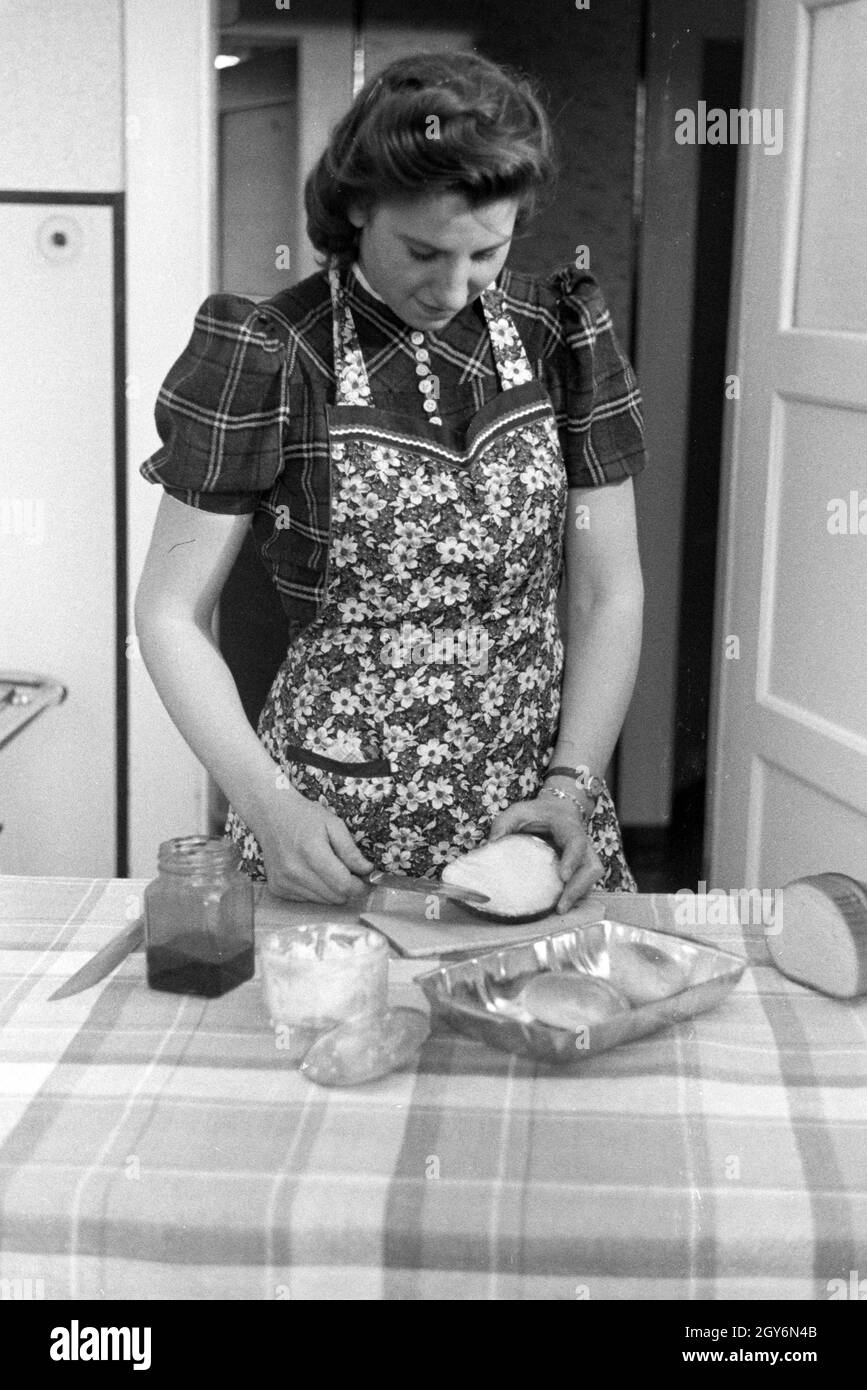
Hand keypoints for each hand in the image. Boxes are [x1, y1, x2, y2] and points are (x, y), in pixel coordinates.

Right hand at [256, 794, 373, 904]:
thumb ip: (350, 850)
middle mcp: (295, 871)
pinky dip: (316, 890)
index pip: (343, 885)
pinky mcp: (277, 888)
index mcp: (312, 852)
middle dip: (348, 888)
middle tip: (351, 873)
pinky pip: (307, 899)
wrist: (271, 815)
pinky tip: (312, 872)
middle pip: (335, 897)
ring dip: (332, 890)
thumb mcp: (334, 824)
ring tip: (329, 870)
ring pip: (323, 901)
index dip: (360, 886)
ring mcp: (284, 882)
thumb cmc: (305, 817)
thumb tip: (367, 870)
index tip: (367, 881)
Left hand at [488, 794, 602, 912]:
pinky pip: (585, 884)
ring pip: (591, 877)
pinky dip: (576, 896)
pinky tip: (559, 906)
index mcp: (568, 828)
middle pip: (591, 867)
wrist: (557, 810)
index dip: (572, 860)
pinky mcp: (581, 868)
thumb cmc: (537, 813)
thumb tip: (491, 845)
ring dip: (578, 894)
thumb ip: (504, 824)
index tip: (563, 876)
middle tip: (561, 906)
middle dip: (578, 887)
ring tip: (559, 909)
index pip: (576, 843)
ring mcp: (584, 857)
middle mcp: (582, 843)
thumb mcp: (518, 812)